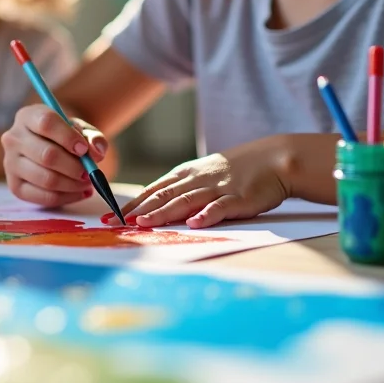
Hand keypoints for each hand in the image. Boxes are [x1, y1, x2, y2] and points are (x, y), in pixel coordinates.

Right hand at [1, 104, 107, 206]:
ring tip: (87, 182)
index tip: (84, 149)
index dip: (68, 137)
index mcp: (28, 116)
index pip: (46, 123)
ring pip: (46, 179)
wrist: (52, 148)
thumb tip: (96, 153)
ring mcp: (11, 164)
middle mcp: (13, 139)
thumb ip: (93, 138)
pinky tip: (79, 192)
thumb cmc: (67, 136)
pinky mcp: (16, 187)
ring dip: (73, 184)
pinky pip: (45, 197)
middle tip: (90, 172)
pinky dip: (68, 197)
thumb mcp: (82, 130)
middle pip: (46, 155)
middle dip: (74, 167)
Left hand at [106, 138, 290, 227]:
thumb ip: (181, 188)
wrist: (273, 158)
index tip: (110, 216)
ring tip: (143, 223)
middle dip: (136, 210)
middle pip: (162, 196)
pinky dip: (207, 215)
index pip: (153, 190)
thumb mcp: (203, 174)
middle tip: (115, 223)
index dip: (131, 203)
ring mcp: (217, 189)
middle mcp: (196, 180)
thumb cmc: (236, 170)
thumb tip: (154, 203)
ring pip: (185, 201)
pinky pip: (220, 207)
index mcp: (186, 174)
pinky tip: (195, 224)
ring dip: (162, 212)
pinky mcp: (238, 198)